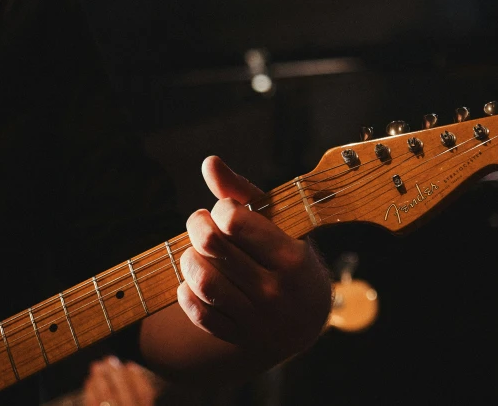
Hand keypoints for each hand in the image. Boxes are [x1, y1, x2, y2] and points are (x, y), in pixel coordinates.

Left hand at [83, 356, 160, 405]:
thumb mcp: (141, 405)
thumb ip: (142, 393)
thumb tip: (131, 367)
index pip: (144, 394)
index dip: (137, 377)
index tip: (129, 364)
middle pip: (124, 394)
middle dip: (116, 375)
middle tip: (109, 359)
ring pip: (107, 398)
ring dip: (100, 380)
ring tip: (96, 367)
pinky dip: (90, 393)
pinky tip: (89, 382)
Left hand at [177, 155, 332, 362]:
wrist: (309, 320)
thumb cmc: (290, 258)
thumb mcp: (278, 223)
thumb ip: (242, 192)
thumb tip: (208, 162)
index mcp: (292, 256)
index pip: (235, 221)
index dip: (221, 209)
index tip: (225, 210)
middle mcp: (277, 289)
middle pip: (213, 247)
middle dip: (197, 226)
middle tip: (200, 222)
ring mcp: (259, 318)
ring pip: (203, 282)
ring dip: (190, 259)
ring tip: (196, 252)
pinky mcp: (240, 337)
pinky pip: (200, 314)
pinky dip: (188, 292)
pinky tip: (194, 280)